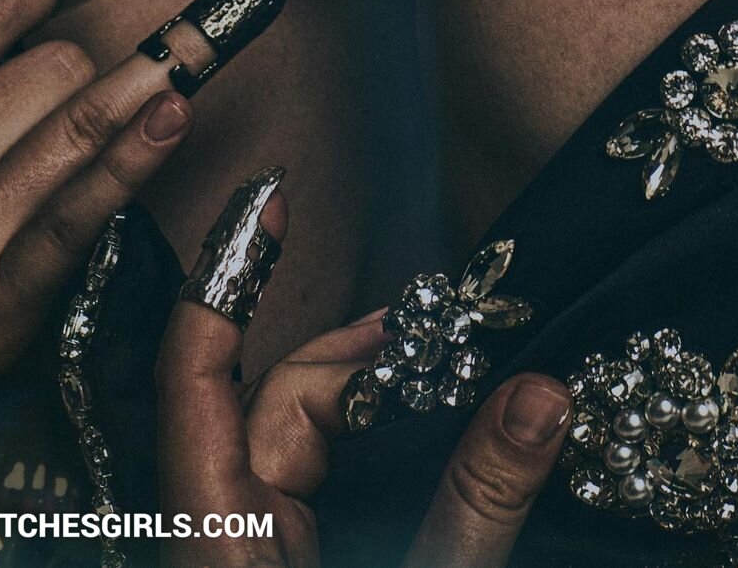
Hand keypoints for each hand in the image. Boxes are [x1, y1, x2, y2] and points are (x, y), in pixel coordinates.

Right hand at [0, 0, 283, 427]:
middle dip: (76, 64)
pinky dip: (138, 154)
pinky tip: (174, 116)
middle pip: (48, 67)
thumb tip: (28, 0)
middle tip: (70, 87)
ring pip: (79, 120)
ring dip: (142, 84)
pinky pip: (85, 207)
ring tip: (186, 59)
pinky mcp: (3, 295)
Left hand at [158, 185, 569, 567]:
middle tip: (443, 332)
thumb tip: (541, 392)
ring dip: (377, 390)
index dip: (224, 285)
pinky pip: (325, 469)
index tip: (264, 205)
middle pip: (276, 401)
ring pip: (307, 433)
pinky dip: (377, 431)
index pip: (196, 383)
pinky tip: (427, 417)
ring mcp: (260, 544)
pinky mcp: (293, 556)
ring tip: (448, 365)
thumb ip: (477, 501)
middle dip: (360, 353)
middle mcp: (230, 531)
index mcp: (223, 541)